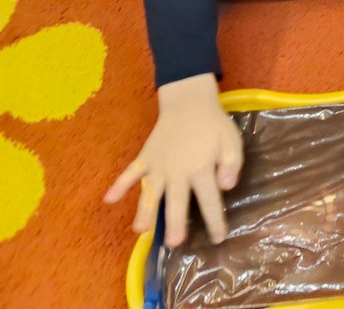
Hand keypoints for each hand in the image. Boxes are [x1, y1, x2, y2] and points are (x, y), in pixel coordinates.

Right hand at [103, 74, 242, 246]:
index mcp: (202, 168)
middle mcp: (178, 170)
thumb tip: (226, 187)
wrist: (189, 102)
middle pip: (177, 201)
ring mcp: (159, 165)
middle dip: (176, 223)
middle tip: (174, 243)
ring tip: (140, 231)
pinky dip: (120, 184)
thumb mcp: (232, 141)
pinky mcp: (145, 157)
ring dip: (145, 211)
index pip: (210, 199)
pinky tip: (109, 199)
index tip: (218, 238)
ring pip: (151, 192)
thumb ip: (232, 164)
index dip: (215, 220)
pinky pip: (130, 172)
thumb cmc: (213, 125)